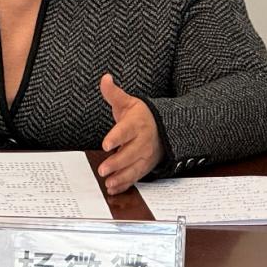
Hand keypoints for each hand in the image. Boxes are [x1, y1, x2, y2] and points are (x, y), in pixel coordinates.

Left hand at [97, 73, 162, 194]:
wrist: (163, 128)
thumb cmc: (141, 115)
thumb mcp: (128, 102)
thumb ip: (114, 93)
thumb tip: (105, 78)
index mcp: (137, 123)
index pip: (126, 130)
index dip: (116, 137)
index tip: (106, 144)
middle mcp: (142, 141)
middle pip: (130, 153)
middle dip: (117, 162)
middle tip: (102, 169)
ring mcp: (145, 155)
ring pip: (134, 168)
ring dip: (121, 177)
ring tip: (108, 183)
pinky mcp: (145, 166)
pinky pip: (135, 176)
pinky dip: (125, 183)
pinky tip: (113, 187)